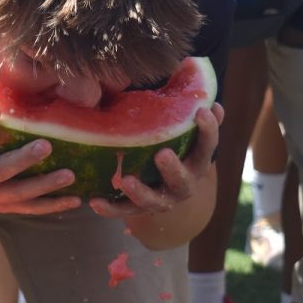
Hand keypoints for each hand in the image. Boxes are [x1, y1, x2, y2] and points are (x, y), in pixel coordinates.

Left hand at [90, 104, 222, 219]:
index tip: (201, 111)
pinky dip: (110, 208)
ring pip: (153, 201)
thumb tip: (204, 91)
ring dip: (140, 192)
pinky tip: (94, 202)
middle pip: (183, 180)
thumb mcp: (183, 134)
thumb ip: (190, 115)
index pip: (207, 148)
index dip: (208, 130)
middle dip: (173, 169)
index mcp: (196, 164)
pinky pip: (123, 211)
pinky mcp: (138, 209)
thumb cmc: (174, 148)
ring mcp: (161, 200)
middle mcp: (183, 185)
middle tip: (162, 154)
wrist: (166, 190)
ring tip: (125, 181)